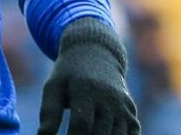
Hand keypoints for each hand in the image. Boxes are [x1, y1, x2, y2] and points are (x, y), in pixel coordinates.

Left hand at [37, 18, 138, 134]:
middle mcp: (109, 98)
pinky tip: (104, 134)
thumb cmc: (69, 75)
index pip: (81, 125)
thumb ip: (49, 112)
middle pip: (100, 134)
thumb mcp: (54, 86)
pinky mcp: (132, 113)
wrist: (97, 54)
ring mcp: (123, 107)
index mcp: (86, 90)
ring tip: (87, 134)